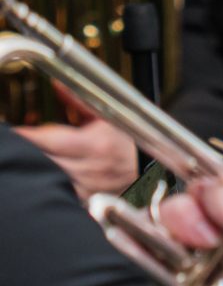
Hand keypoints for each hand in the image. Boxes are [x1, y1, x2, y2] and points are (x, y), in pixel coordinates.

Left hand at [18, 89, 138, 198]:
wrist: (147, 175)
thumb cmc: (128, 147)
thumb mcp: (107, 119)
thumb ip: (79, 101)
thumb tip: (58, 84)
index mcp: (93, 145)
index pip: (45, 139)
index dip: (24, 135)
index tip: (11, 131)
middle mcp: (86, 169)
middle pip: (39, 160)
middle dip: (24, 150)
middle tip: (13, 143)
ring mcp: (81, 188)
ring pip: (43, 178)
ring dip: (31, 167)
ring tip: (24, 157)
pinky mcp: (77, 201)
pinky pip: (52, 192)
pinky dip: (42, 182)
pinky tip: (40, 174)